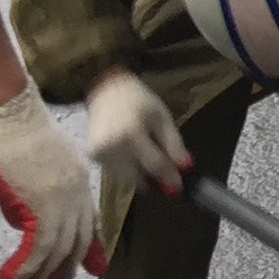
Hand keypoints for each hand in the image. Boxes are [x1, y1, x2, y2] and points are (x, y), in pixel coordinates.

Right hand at [0, 83, 106, 278]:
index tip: (94, 269)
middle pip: (77, 240)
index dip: (91, 247)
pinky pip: (38, 246)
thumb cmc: (7, 128)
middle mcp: (75, 190)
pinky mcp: (39, 202)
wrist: (3, 107)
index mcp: (76, 178)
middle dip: (63, 271)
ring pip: (58, 249)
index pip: (88, 220)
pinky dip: (25, 268)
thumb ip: (30, 194)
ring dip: (39, 276)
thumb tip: (22, 222)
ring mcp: (60, 197)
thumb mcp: (28, 165)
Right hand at [85, 68, 189, 195]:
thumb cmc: (138, 101)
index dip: (169, 178)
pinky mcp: (92, 157)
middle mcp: (111, 147)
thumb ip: (173, 144)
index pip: (154, 164)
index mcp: (130, 133)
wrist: (106, 91)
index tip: (179, 187)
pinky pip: (116, 172)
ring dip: (140, 174)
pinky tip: (131, 152)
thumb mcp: (162, 117)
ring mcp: (99, 153)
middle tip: (166, 173)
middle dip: (154, 178)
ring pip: (127, 178)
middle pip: (138, 178)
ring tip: (146, 154)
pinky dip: (127, 168)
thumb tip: (185, 167)